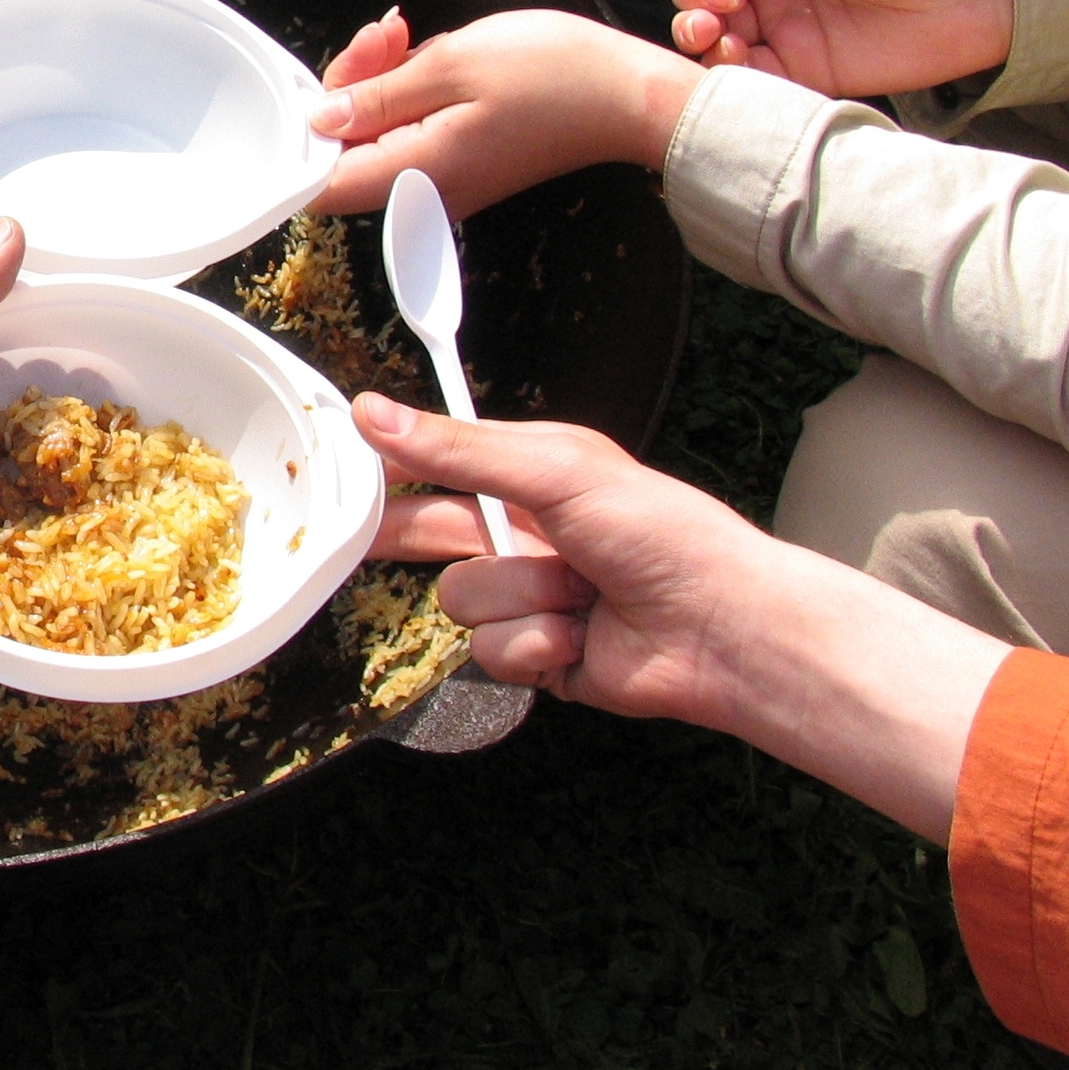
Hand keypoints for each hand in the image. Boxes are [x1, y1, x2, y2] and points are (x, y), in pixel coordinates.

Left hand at [306, 9, 701, 217]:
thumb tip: (321, 118)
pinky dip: (409, 92)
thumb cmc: (555, 75)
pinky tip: (426, 55)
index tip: (321, 84)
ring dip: (380, 81)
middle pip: (346, 154)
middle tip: (382, 37)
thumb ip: (376, 95)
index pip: (321, 186)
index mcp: (416, 173)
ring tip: (405, 35)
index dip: (307, 135)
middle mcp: (424, 192)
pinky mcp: (460, 164)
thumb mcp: (451, 64)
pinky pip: (410, 132)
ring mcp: (443, 182)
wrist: (628, 94)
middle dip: (349, 87)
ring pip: (376, 137)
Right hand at [354, 397, 1002, 840]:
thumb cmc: (664, 535)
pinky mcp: (538, 655)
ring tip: (575, 593)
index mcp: (534, 475)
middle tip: (354, 534)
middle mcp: (526, 535)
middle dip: (405, 534)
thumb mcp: (558, 471)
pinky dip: (537, 643)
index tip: (347, 462)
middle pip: (430, 532)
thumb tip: (376, 414)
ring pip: (461, 600)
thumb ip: (461, 449)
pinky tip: (580, 636)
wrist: (721, 630)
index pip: (442, 461)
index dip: (395, 464)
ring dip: (517, 597)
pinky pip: (493, 651)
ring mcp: (530, 597)